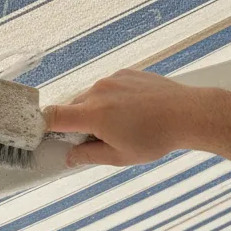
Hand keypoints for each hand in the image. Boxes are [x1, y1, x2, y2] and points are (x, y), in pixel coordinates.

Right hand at [43, 69, 216, 167]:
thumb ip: (89, 156)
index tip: (41, 135)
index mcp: (94, 114)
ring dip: (95, 112)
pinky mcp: (126, 73)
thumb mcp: (120, 157)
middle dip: (76, 124)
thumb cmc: (157, 138)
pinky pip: (107, 87)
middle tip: (94, 140)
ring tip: (120, 126)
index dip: (41, 126)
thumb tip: (70, 157)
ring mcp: (113, 79)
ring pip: (90, 97)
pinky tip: (131, 113)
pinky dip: (111, 101)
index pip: (53, 116)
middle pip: (71, 107)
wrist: (188, 113)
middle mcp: (99, 91)